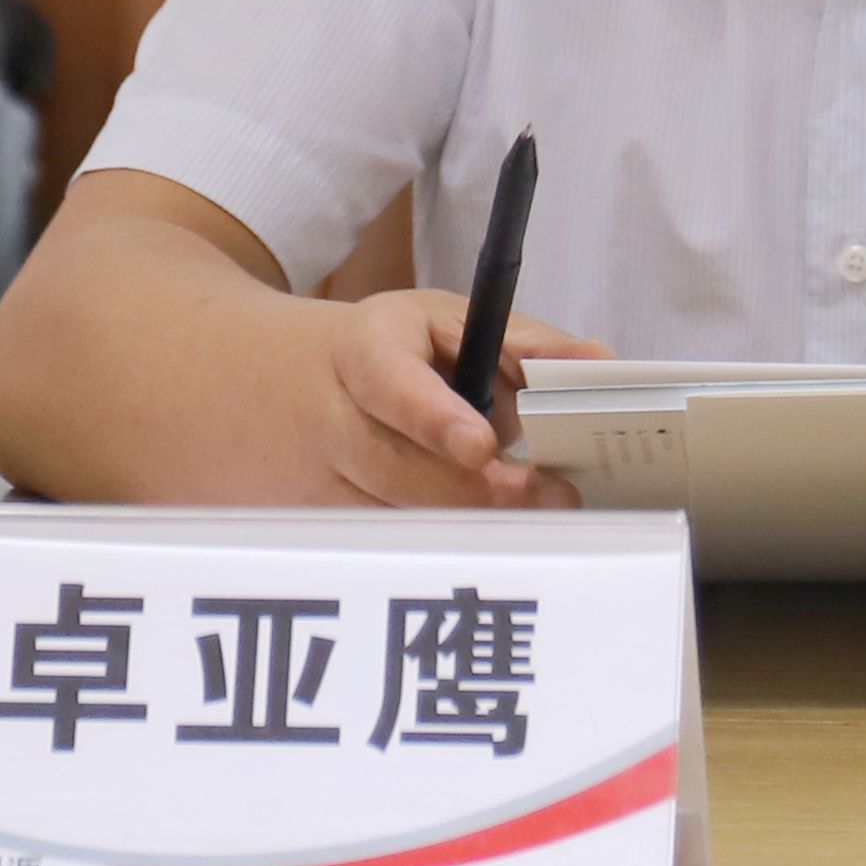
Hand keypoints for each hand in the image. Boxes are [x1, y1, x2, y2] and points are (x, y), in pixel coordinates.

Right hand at [260, 287, 611, 510]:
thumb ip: (524, 345)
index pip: (391, 386)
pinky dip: (435, 539)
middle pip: (397, 469)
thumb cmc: (384, 350)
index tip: (481, 446)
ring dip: (466, 519)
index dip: (434, 418)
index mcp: (363, 349)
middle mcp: (329, 417)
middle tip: (546, 493)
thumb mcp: (443, 322)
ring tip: (531, 509)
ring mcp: (313, 478)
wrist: (265, 379)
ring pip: (393, 516)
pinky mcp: (314, 522)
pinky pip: (383, 543)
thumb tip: (601, 363)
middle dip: (477, 488)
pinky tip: (479, 530)